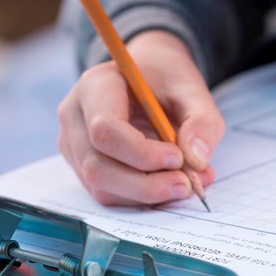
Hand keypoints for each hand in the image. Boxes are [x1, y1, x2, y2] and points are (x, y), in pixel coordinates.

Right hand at [57, 30, 223, 205]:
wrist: (148, 76)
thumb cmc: (166, 79)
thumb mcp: (191, 89)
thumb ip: (202, 120)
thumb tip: (196, 160)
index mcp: (95, 86)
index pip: (104, 129)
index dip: (141, 153)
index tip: (177, 158)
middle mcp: (75, 117)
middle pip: (97, 166)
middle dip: (145, 185)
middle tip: (186, 185)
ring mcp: (73, 144)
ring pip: (101, 187)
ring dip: (145, 196)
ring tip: (184, 185)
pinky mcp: (82, 166)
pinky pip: (107, 193)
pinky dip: (140, 199)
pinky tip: (167, 186)